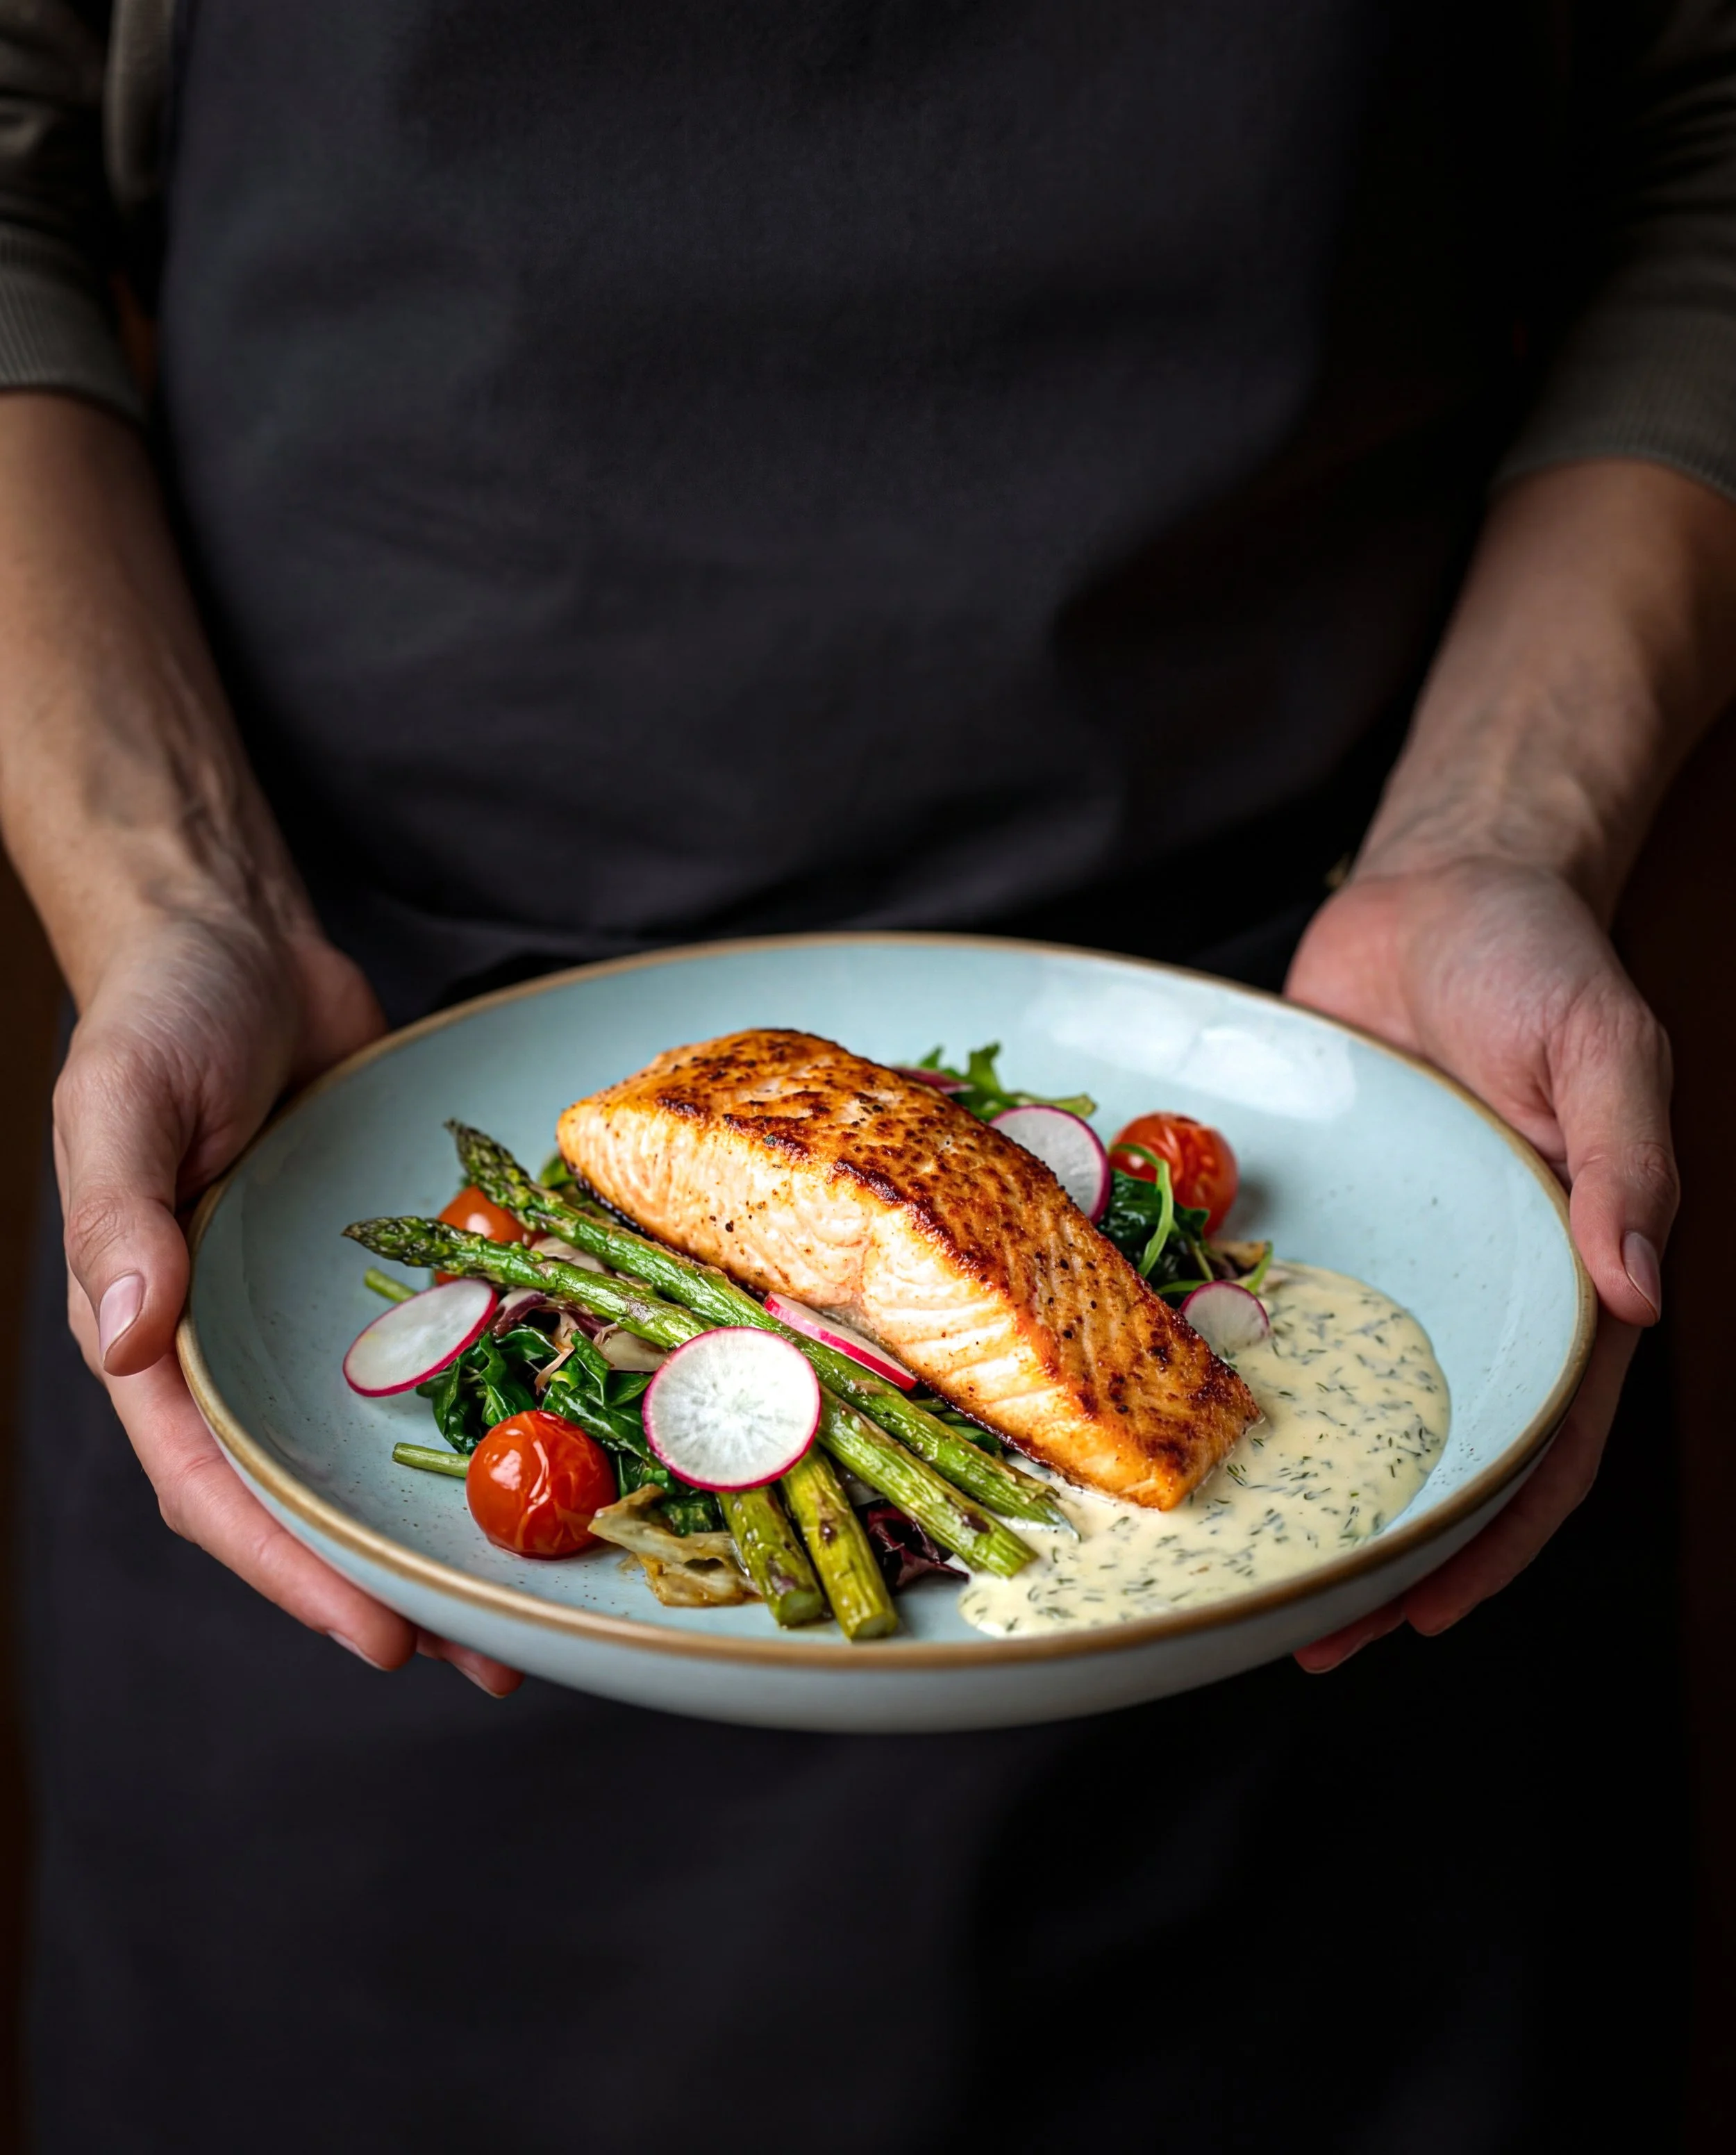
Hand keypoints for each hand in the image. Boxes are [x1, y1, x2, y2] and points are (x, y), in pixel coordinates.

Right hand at [54, 907, 523, 1695]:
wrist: (238, 940)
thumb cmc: (159, 1013)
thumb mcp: (119, 1104)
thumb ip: (118, 1218)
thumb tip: (122, 1340)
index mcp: (154, 1328)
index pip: (211, 1482)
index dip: (287, 1570)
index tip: (373, 1635)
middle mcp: (236, 1338)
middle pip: (305, 1491)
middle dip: (384, 1579)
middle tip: (484, 1655)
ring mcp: (314, 1308)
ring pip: (377, 1441)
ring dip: (444, 1518)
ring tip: (534, 1595)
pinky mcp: (384, 1263)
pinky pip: (436, 1350)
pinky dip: (489, 1405)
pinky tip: (562, 1445)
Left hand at [1284, 856, 1674, 1669]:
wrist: (1443, 885)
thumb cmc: (1542, 963)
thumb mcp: (1605, 1049)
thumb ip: (1626, 1165)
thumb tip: (1641, 1294)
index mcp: (1561, 1273)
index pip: (1542, 1441)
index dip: (1492, 1537)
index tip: (1424, 1612)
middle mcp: (1468, 1284)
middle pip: (1429, 1441)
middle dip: (1376, 1541)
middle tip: (1303, 1630)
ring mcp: (1384, 1253)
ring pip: (1342, 1387)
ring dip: (1296, 1472)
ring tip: (1230, 1555)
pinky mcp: (1309, 1205)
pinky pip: (1271, 1293)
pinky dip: (1235, 1355)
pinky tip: (1174, 1405)